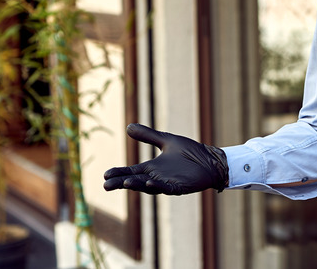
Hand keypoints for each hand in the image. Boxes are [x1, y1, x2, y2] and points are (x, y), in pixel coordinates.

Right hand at [103, 123, 228, 194]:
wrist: (211, 160)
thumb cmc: (190, 152)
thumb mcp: (166, 140)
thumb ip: (148, 135)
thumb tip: (128, 127)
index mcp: (152, 167)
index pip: (131, 171)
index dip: (119, 173)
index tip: (105, 174)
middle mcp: (156, 177)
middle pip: (135, 181)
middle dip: (121, 182)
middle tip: (106, 185)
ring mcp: (167, 183)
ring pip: (148, 186)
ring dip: (137, 185)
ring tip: (125, 183)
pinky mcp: (179, 187)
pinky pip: (166, 188)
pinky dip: (157, 186)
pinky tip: (148, 182)